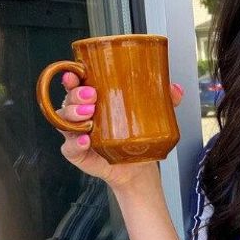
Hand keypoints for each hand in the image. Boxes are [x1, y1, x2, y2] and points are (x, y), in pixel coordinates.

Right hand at [57, 72, 184, 191]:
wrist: (137, 166)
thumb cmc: (136, 135)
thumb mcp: (152, 115)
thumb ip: (164, 100)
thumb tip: (175, 89)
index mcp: (94, 100)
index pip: (77, 84)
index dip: (72, 76)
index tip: (75, 73)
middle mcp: (81, 115)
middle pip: (68, 100)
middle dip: (76, 95)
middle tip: (92, 95)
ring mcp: (76, 134)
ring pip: (63, 121)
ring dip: (73, 115)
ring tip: (90, 115)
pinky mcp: (77, 153)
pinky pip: (69, 148)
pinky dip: (74, 143)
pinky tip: (85, 140)